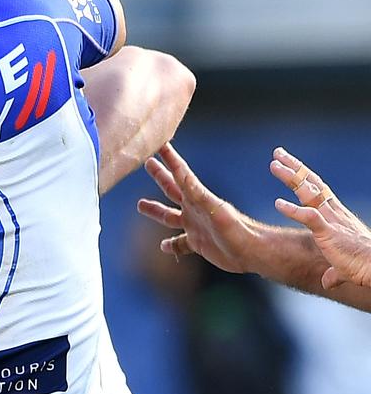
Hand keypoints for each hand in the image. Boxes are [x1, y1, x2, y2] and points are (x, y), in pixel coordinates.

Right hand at [137, 143, 258, 273]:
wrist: (254, 251)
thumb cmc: (239, 230)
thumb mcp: (216, 208)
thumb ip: (197, 192)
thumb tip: (182, 174)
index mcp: (197, 199)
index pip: (180, 173)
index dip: (169, 158)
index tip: (159, 142)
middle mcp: (194, 210)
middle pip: (171, 189)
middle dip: (160, 175)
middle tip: (148, 162)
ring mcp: (195, 227)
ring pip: (169, 216)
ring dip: (156, 210)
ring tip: (140, 204)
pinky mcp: (198, 244)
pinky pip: (180, 243)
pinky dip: (171, 245)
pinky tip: (163, 246)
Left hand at [271, 147, 370, 288]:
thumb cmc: (364, 267)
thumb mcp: (344, 266)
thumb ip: (334, 272)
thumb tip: (328, 282)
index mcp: (336, 215)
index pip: (318, 189)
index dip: (303, 175)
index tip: (288, 163)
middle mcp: (333, 213)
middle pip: (312, 183)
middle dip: (294, 167)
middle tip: (276, 153)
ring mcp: (331, 221)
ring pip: (309, 192)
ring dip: (291, 178)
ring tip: (273, 165)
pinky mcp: (328, 232)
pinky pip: (309, 217)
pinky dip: (292, 209)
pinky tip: (277, 203)